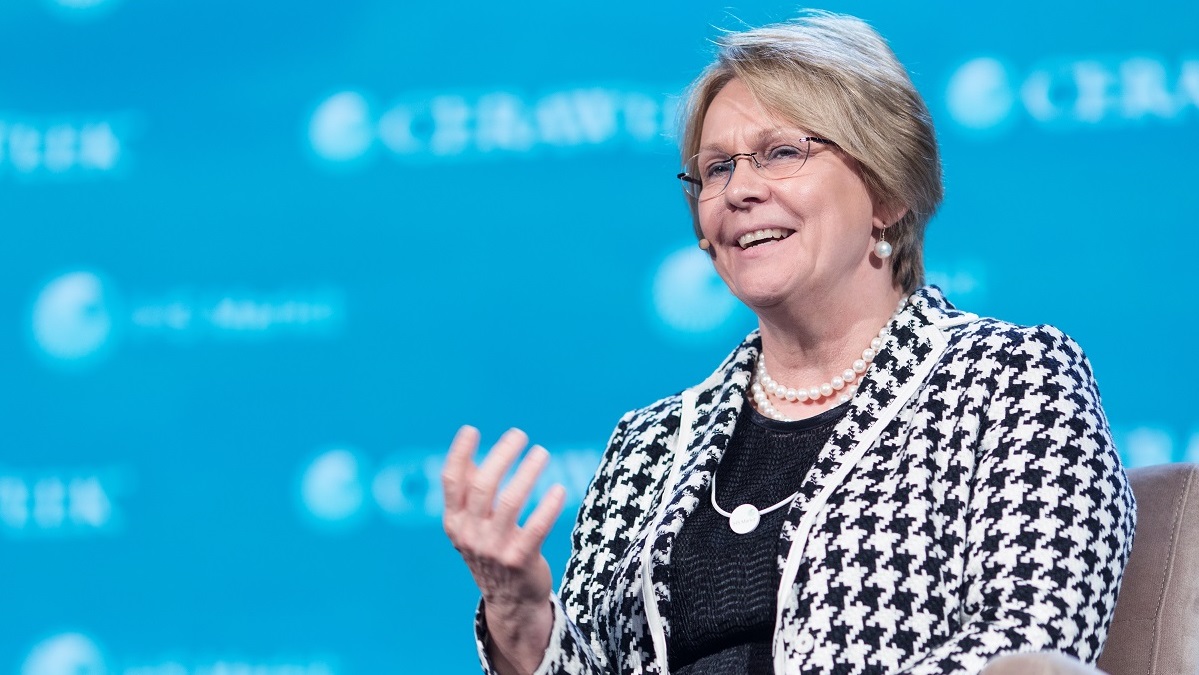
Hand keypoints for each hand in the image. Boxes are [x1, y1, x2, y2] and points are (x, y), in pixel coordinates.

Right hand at [442, 426, 565, 673]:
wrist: (510, 601)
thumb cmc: (492, 550)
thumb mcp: (471, 523)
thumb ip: (468, 487)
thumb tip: (466, 441)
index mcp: (454, 522)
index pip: (451, 482)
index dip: (459, 453)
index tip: (472, 429)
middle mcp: (470, 535)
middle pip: (483, 486)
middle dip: (502, 455)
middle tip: (520, 435)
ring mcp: (494, 549)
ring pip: (511, 501)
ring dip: (528, 472)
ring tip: (542, 453)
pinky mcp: (520, 560)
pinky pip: (536, 527)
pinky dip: (548, 505)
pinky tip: (559, 489)